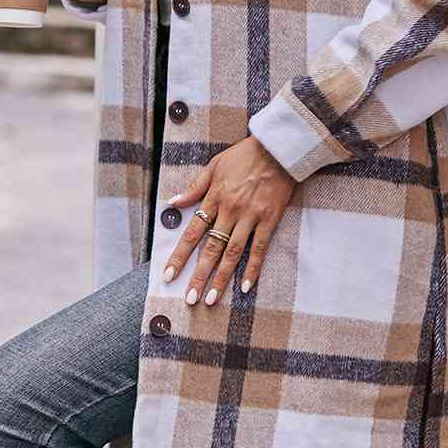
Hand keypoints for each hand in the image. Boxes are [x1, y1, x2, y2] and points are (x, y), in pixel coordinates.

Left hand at [161, 135, 296, 307]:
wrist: (278, 148)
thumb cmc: (245, 155)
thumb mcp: (214, 165)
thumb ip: (194, 187)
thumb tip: (173, 203)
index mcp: (214, 198)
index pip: (192, 232)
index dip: (180, 256)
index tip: (169, 276)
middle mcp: (230, 210)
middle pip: (210, 249)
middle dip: (198, 276)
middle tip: (190, 299)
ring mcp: (250, 217)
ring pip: (232, 253)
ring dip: (221, 277)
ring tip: (212, 299)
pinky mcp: (269, 220)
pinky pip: (259, 248)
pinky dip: (253, 268)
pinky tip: (245, 286)